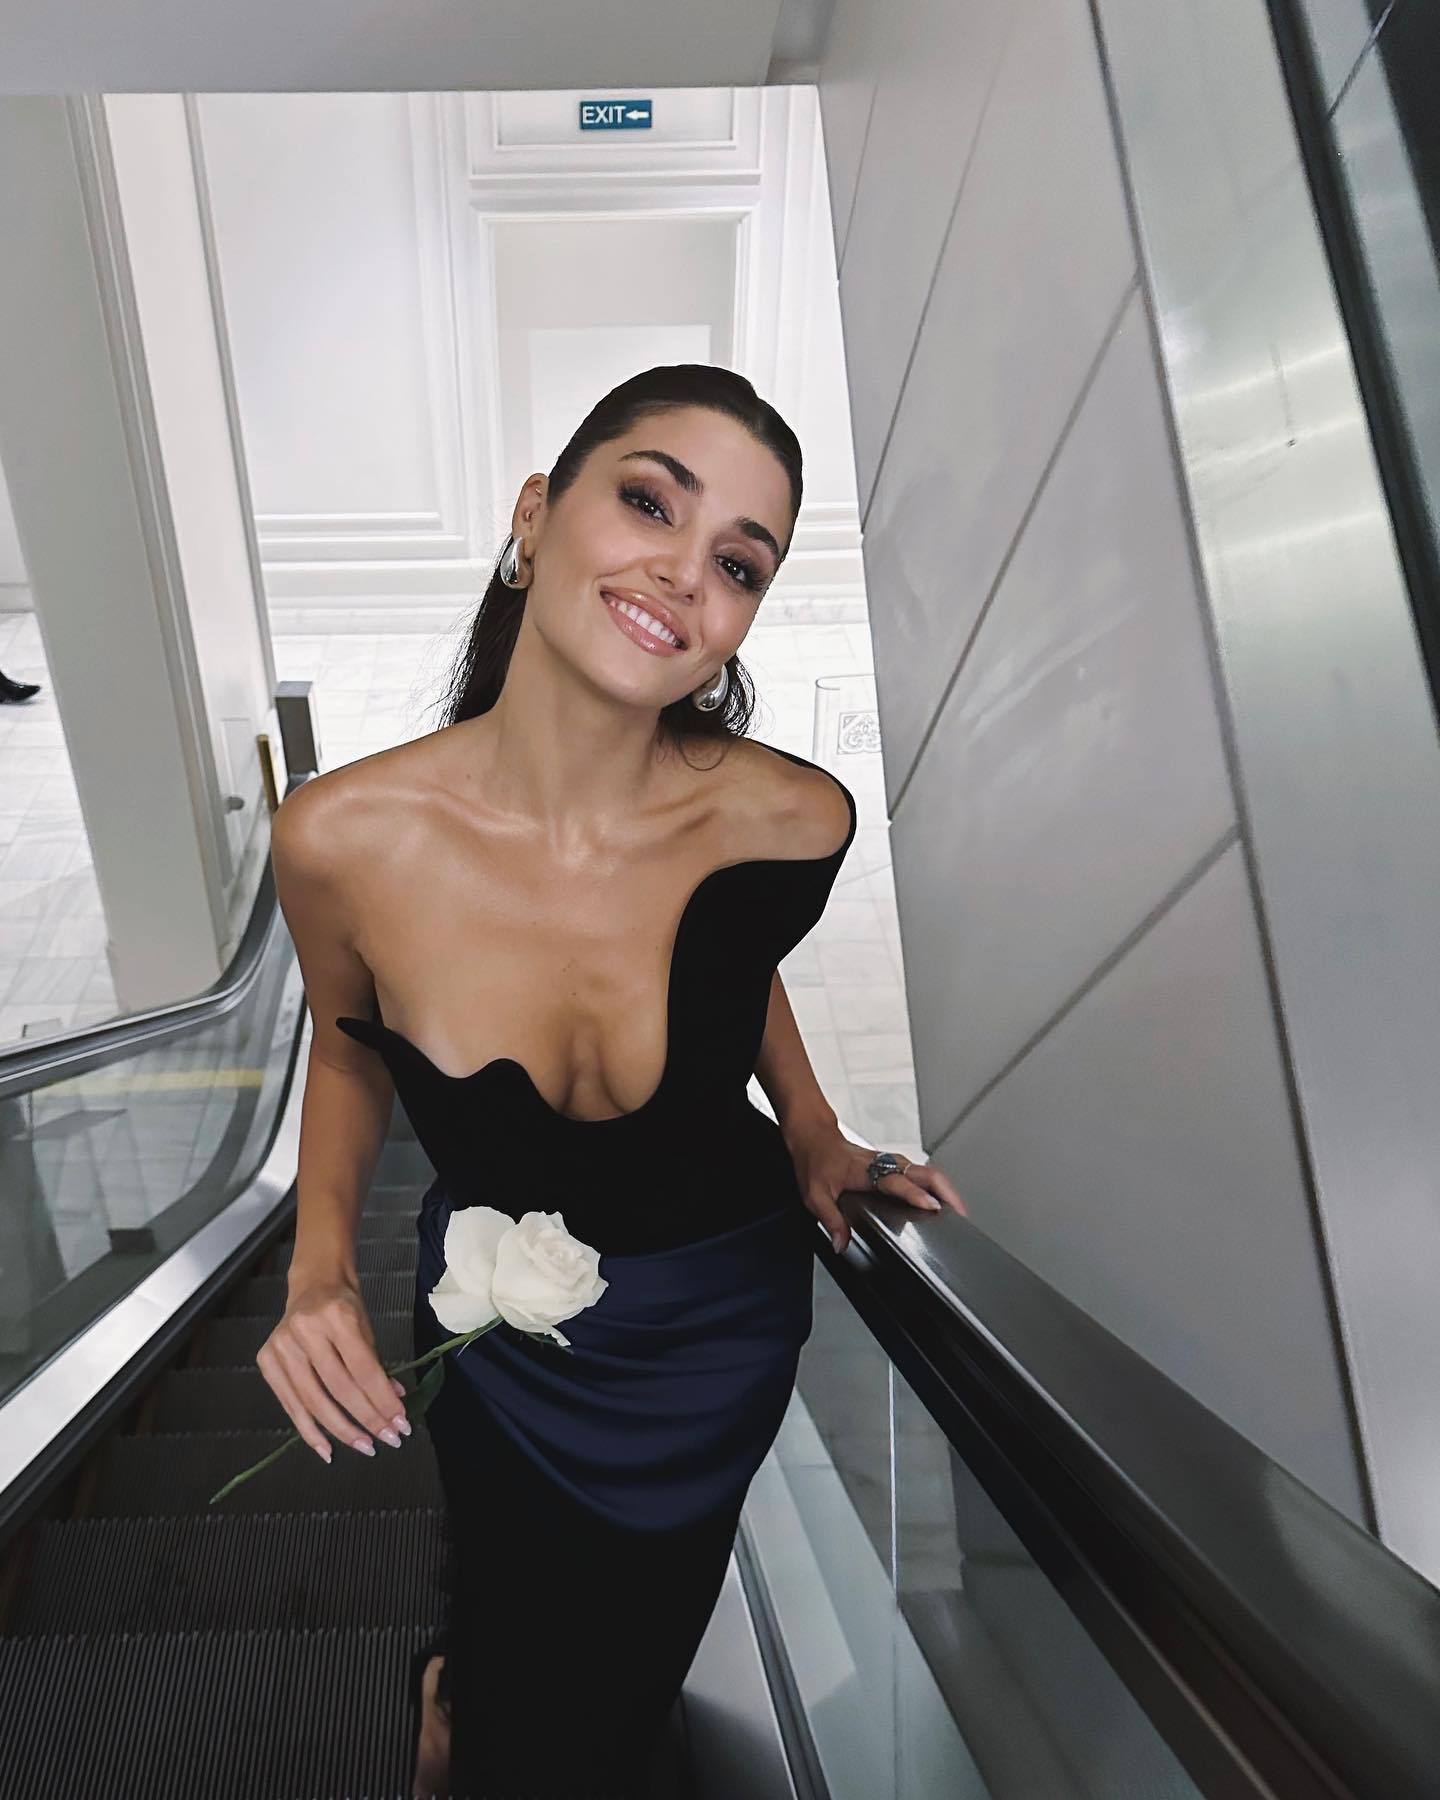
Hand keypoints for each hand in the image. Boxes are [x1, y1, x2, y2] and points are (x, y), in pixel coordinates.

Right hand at [256, 1276, 412, 1461]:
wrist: (313, 1285)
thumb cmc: (344, 1307)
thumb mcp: (367, 1328)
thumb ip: (377, 1366)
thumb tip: (393, 1407)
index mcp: (337, 1316)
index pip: (364, 1369)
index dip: (383, 1400)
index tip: (401, 1423)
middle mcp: (305, 1331)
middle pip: (340, 1388)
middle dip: (368, 1418)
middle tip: (389, 1440)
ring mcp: (282, 1346)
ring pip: (314, 1402)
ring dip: (342, 1431)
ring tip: (365, 1447)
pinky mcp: (267, 1361)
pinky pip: (291, 1405)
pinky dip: (310, 1431)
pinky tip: (327, 1449)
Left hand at [787, 1124, 966, 1253]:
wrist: (813, 1137)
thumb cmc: (815, 1161)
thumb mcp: (815, 1195)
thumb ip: (830, 1220)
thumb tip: (842, 1243)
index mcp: (866, 1171)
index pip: (897, 1181)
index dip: (915, 1194)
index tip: (932, 1206)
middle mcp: (882, 1163)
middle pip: (923, 1171)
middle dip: (946, 1190)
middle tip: (961, 1212)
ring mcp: (889, 1162)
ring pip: (925, 1170)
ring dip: (944, 1187)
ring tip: (958, 1209)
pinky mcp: (891, 1164)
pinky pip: (919, 1171)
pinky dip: (935, 1184)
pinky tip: (941, 1198)